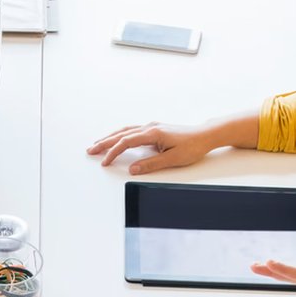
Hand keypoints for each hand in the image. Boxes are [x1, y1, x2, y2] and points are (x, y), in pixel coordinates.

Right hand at [86, 122, 218, 174]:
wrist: (205, 135)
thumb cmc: (193, 146)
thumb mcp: (173, 158)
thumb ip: (151, 164)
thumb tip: (132, 169)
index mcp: (153, 133)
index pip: (126, 142)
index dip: (113, 152)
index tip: (105, 162)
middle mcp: (150, 127)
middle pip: (121, 134)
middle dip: (105, 143)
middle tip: (90, 150)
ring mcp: (152, 127)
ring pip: (125, 131)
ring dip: (111, 137)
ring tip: (98, 144)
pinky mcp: (155, 129)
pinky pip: (132, 131)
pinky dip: (121, 135)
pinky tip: (116, 138)